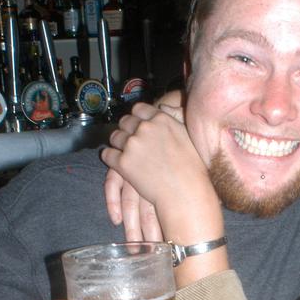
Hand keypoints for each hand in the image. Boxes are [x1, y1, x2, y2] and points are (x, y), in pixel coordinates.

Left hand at [101, 108, 222, 247]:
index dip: (137, 117)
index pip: (139, 109)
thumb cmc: (192, 168)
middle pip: (125, 121)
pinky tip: (118, 163)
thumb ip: (174, 117)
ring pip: (114, 137)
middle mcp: (145, 128)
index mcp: (161, 119)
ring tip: (126, 153)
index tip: (138, 125)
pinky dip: (110, 158)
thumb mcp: (188, 135)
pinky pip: (107, 154)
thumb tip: (163, 106)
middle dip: (127, 130)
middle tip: (132, 141)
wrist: (185, 193)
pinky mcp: (123, 163)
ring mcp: (133, 145)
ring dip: (118, 144)